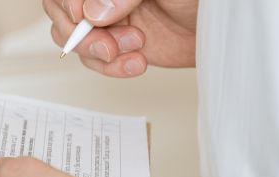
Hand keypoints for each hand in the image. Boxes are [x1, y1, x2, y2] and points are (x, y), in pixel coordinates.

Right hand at [45, 0, 197, 76]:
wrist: (217, 25)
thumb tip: (92, 12)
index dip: (67, 3)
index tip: (82, 17)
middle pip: (61, 14)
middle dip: (82, 35)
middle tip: (108, 44)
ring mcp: (106, 20)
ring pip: (74, 40)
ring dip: (100, 52)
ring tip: (134, 48)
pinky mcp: (117, 46)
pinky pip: (97, 61)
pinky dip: (113, 68)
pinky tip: (136, 62)